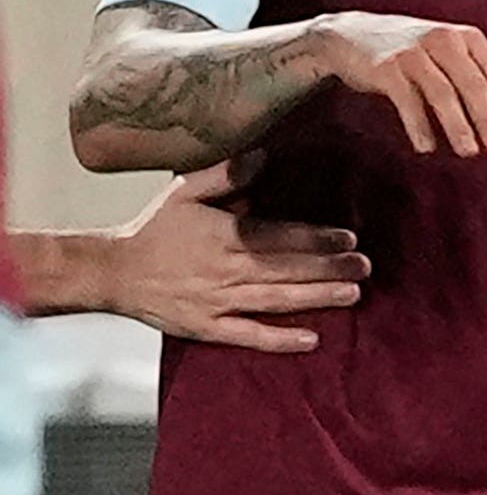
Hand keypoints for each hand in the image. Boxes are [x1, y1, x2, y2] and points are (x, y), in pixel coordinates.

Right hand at [103, 156, 365, 351]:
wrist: (112, 272)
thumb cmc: (153, 229)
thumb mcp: (185, 192)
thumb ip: (226, 174)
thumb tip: (264, 154)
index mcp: (224, 236)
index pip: (280, 237)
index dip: (317, 239)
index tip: (350, 239)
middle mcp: (225, 270)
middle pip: (286, 269)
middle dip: (330, 268)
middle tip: (366, 267)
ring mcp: (217, 302)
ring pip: (276, 301)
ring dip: (317, 298)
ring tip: (353, 295)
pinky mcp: (207, 328)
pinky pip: (248, 336)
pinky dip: (279, 340)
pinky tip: (311, 340)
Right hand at [303, 12, 486, 156]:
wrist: (350, 35)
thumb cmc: (409, 51)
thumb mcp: (446, 51)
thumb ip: (471, 73)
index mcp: (466, 37)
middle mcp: (443, 40)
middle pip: (473, 84)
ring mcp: (413, 53)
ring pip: (444, 94)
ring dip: (458, 126)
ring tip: (469, 151)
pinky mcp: (387, 68)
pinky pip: (408, 102)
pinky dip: (419, 126)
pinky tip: (427, 147)